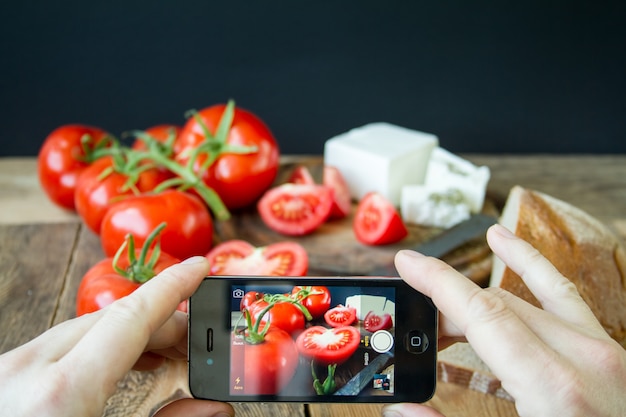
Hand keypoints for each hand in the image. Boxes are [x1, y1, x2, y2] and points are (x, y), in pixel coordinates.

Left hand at [0, 256, 232, 416]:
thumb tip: (215, 408)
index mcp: (59, 397)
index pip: (128, 317)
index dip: (172, 287)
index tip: (201, 268)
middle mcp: (24, 373)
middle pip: (108, 321)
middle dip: (159, 323)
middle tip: (198, 342)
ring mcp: (5, 373)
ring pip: (81, 331)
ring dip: (129, 335)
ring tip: (168, 355)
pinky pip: (57, 348)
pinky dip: (97, 348)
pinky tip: (119, 364)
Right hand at [383, 224, 625, 416]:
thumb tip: (404, 410)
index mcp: (556, 388)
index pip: (483, 313)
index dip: (437, 282)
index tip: (408, 262)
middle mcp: (585, 358)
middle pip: (499, 307)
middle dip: (449, 307)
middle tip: (416, 325)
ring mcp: (604, 352)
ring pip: (528, 296)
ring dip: (480, 290)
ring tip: (443, 289)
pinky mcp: (611, 355)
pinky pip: (565, 295)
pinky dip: (532, 266)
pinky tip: (507, 243)